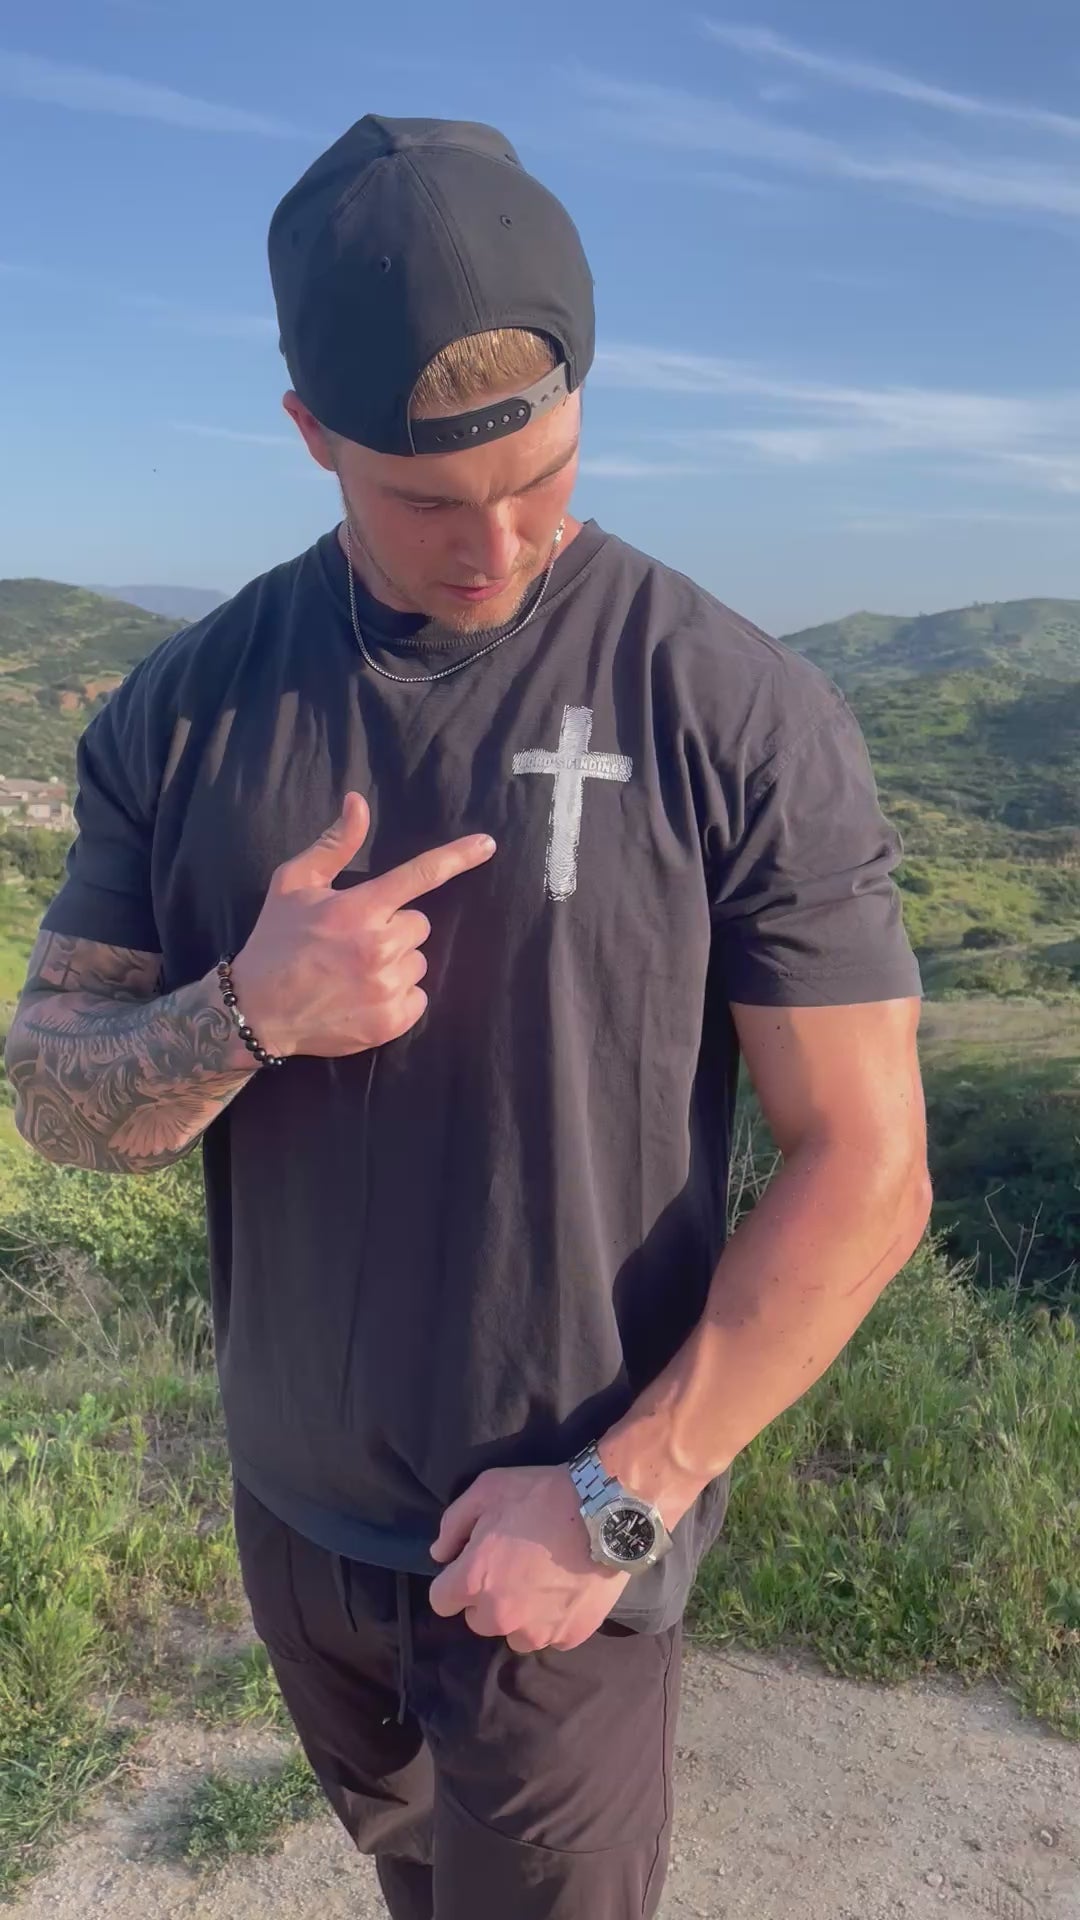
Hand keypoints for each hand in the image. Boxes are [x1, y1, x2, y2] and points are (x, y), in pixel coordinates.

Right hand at [230, 793, 494, 1058]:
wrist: (257, 1011)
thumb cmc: (275, 940)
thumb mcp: (294, 883)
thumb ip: (335, 844)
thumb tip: (359, 802)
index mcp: (359, 908)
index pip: (420, 875)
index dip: (457, 857)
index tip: (488, 845)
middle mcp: (378, 947)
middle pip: (419, 925)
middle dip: (394, 928)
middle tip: (355, 940)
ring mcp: (386, 987)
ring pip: (419, 962)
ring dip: (396, 962)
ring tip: (355, 970)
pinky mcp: (390, 1022)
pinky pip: (418, 998)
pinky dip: (398, 996)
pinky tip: (364, 995)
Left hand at [428, 1466, 629, 1653]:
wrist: (606, 1511)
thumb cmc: (542, 1495)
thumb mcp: (487, 1489)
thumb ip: (453, 1524)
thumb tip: (440, 1554)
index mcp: (474, 1581)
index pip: (441, 1601)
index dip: (453, 1582)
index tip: (472, 1566)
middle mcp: (500, 1615)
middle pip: (477, 1620)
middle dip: (487, 1598)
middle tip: (511, 1569)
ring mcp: (536, 1631)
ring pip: (513, 1634)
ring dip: (519, 1615)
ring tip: (540, 1583)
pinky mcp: (569, 1636)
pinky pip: (550, 1636)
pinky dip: (552, 1619)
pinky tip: (565, 1589)